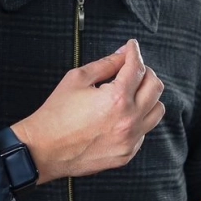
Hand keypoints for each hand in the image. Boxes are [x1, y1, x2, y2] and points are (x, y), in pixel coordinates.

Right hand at [12, 39, 166, 182]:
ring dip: (147, 97)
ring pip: (157, 110)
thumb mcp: (77, 79)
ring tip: (131, 92)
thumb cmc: (56, 115)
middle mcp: (129, 120)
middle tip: (133, 68)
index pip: (137, 67)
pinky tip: (123, 115)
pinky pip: (144, 131)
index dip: (134, 52)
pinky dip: (138, 119)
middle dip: (145, 72)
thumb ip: (105, 64)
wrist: (44, 149)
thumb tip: (122, 55)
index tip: (132, 47)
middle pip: (155, 87)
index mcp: (117, 99)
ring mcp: (130, 139)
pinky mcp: (126, 153)